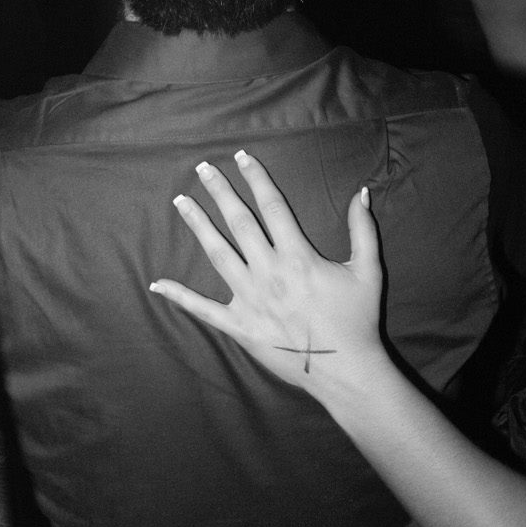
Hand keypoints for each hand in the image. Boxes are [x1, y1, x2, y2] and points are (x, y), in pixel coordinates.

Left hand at [150, 151, 386, 397]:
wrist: (345, 369)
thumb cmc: (358, 319)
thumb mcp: (368, 270)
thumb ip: (362, 229)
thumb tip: (361, 192)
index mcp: (298, 256)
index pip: (272, 206)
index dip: (256, 179)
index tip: (242, 157)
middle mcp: (269, 272)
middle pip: (239, 222)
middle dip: (220, 192)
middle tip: (202, 169)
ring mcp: (250, 299)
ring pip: (217, 254)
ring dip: (198, 226)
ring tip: (181, 202)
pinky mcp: (239, 326)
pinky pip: (204, 309)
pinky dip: (180, 297)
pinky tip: (158, 284)